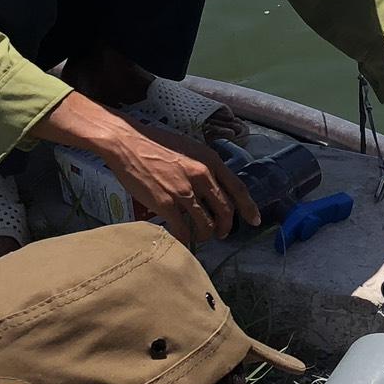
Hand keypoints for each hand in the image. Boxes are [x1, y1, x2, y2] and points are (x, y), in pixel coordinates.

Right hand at [42, 93, 257, 244]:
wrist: (128, 143)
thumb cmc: (157, 144)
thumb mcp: (190, 149)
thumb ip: (205, 167)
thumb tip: (215, 186)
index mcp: (211, 161)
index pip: (238, 188)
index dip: (249, 208)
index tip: (254, 221)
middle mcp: (202, 176)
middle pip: (225, 210)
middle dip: (226, 227)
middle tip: (222, 233)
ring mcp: (184, 191)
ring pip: (206, 224)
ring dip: (207, 234)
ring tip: (202, 236)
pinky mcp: (166, 204)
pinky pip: (182, 230)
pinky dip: (185, 239)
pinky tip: (182, 239)